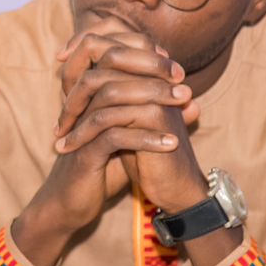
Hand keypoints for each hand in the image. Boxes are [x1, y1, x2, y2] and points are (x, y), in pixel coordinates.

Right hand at [11, 21, 184, 265]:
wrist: (72, 205)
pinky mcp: (83, 154)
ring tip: (182, 105)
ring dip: (152, 100)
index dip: (146, 60)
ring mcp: (81, 128)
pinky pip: (114, 137)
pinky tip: (170, 143)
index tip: (178, 72)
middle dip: (151, 73)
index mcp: (90, 98)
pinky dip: (145, 138)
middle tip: (184, 85)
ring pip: (113, 99)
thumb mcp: (135, 140)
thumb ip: (159, 119)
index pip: (114, 61)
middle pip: (111, 70)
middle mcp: (82, 106)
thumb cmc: (101, 171)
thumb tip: (194, 103)